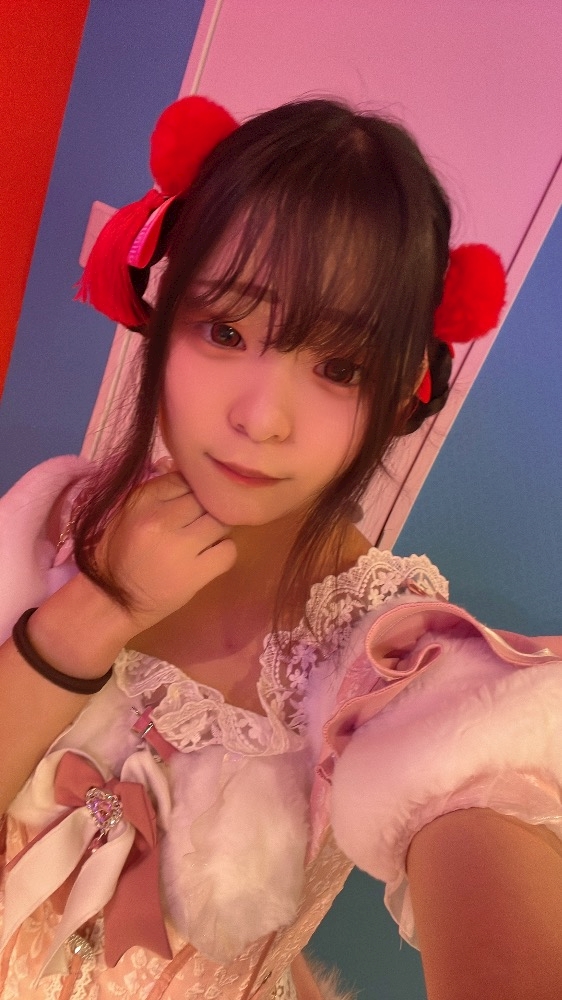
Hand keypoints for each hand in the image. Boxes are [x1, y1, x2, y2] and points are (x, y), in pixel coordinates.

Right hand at [95, 468, 235, 630]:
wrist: (111, 601)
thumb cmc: (117, 554)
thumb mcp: (127, 512)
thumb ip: (159, 491)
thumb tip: (188, 469)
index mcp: (143, 501)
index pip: (186, 478)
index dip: (193, 489)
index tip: (190, 502)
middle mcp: (163, 519)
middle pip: (206, 499)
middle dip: (207, 508)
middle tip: (200, 522)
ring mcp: (182, 547)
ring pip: (222, 522)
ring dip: (218, 529)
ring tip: (206, 539)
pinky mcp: (197, 574)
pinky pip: (229, 551)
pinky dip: (224, 552)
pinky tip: (209, 557)